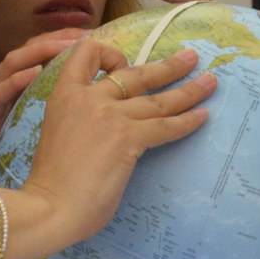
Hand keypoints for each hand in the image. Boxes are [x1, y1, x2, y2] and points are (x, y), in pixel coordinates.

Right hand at [0, 30, 85, 181]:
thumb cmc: (14, 146)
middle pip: (29, 48)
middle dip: (56, 39)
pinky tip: (33, 74)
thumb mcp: (41, 116)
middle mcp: (4, 79)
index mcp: (20, 78)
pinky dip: (15, 81)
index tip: (92, 33)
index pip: (43, 47)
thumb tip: (98, 87)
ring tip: (63, 47)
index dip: (66, 37)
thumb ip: (60, 98)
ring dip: (39, 52)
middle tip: (82, 37)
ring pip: (12, 62)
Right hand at [5, 40, 214, 258]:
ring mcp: (110, 115)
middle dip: (168, 65)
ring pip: (158, 98)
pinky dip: (188, 121)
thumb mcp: (57, 133)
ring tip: (211, 81)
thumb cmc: (49, 181)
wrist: (49, 206)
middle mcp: (89, 97)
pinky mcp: (128, 138)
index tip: (124, 65)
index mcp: (64, 94)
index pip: (86, 52)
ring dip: (189, 89)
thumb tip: (106, 129)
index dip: (109, 53)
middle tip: (191, 58)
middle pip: (136, 73)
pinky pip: (165, 125)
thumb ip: (81, 121)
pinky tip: (203, 116)